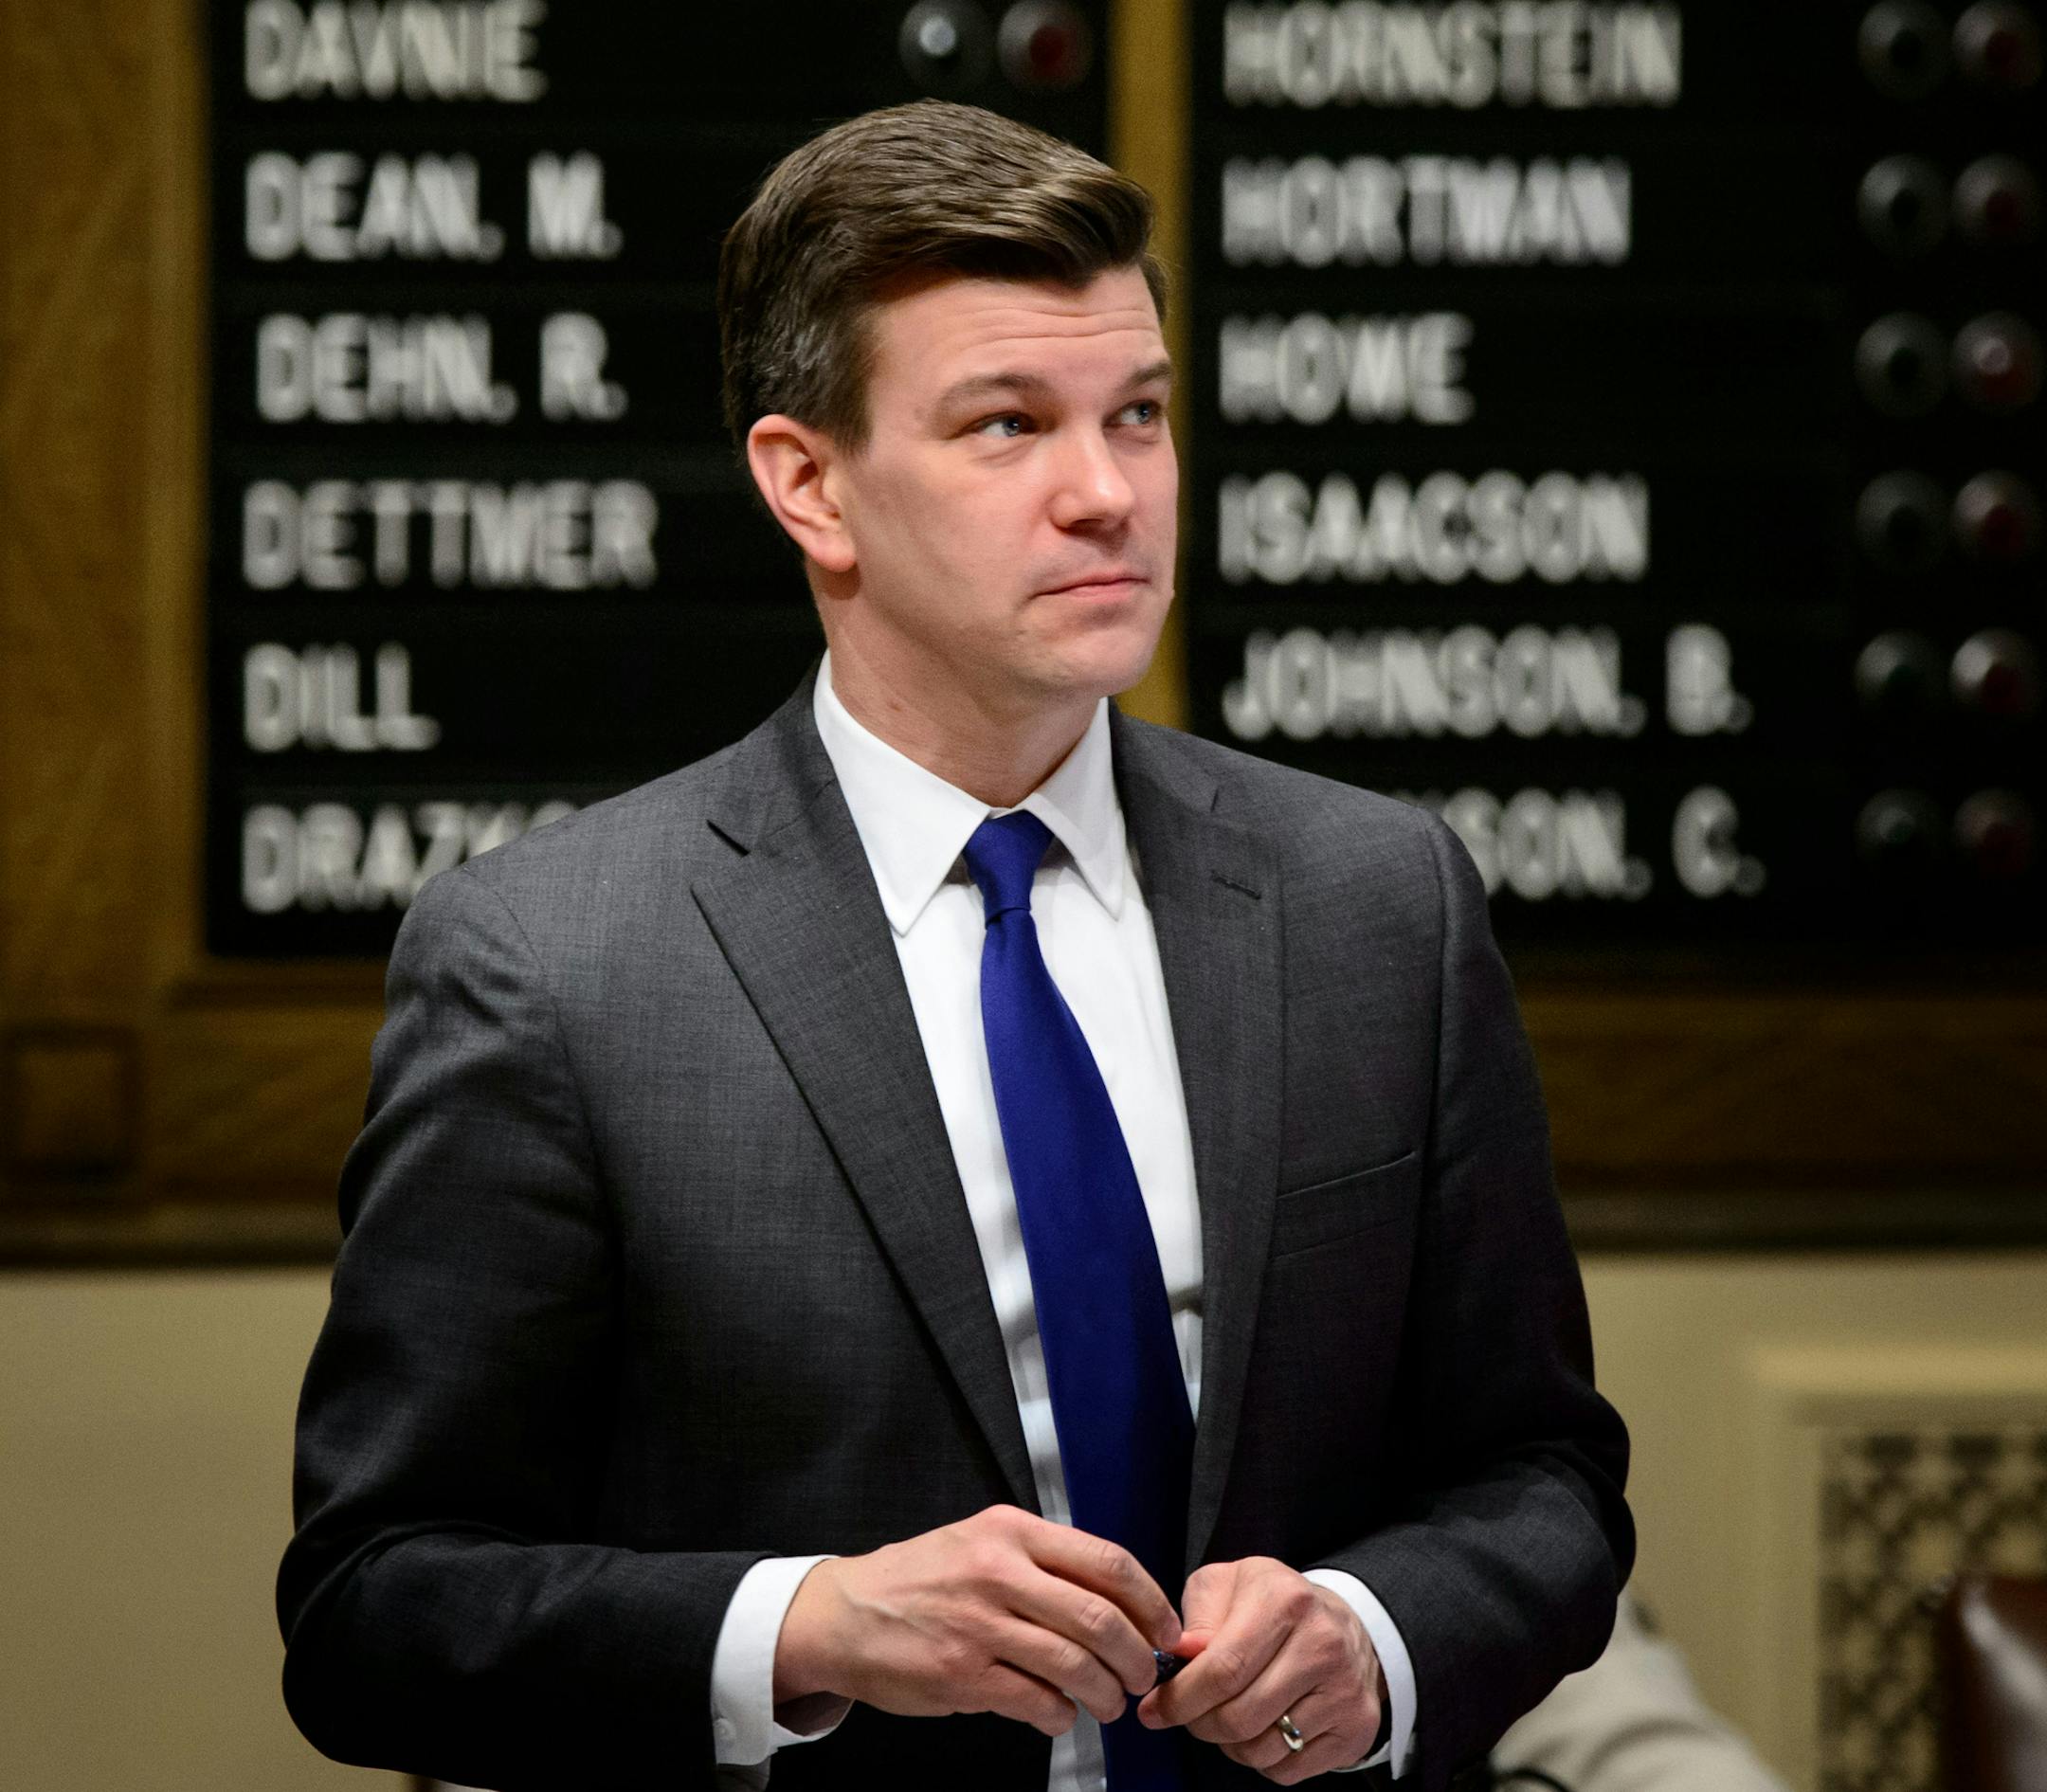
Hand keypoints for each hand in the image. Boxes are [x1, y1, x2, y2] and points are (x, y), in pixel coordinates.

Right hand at [773, 1504, 1182, 1737]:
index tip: (1165, 1629)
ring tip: (1108, 1703)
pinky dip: (1061, 1716)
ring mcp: (979, 1624)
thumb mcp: (982, 1541)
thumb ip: (1043, 1561)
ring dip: (1105, 1694)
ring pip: (1074, 1664)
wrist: (844, 1613)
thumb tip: (1117, 1601)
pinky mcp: (962, 1674)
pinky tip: (1059, 1715)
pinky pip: (1036, 1701)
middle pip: (1099, 1617)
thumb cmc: (920, 1579)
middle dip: (1135, 1656)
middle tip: (1143, 1675)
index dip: (1150, 1601)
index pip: (1107, 1562)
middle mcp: (998, 1571)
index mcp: (1012, 1531)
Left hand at [1139, 1557, 1382, 1783]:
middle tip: (1188, 1714)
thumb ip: (1199, 1617)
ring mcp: (1344, 1692)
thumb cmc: (1274, 1605)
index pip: (1223, 1669)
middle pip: (1239, 1716)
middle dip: (1199, 1723)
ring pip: (1261, 1749)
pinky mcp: (1355, 1729)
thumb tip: (1179, 1656)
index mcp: (1286, 1601)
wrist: (1344, 1625)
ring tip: (1227, 1714)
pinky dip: (1261, 1758)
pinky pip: (1287, 1770)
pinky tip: (1262, 1726)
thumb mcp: (1230, 1585)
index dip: (1180, 1697)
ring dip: (1229, 1743)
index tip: (1154, 1709)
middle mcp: (1322, 1645)